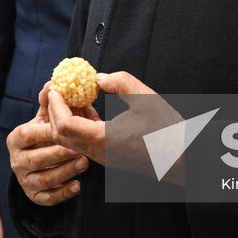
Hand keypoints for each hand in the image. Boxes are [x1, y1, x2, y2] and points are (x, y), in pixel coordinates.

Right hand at [7, 85, 88, 206]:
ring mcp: (24, 180)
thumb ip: (48, 103)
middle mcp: (16, 161)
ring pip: (45, 179)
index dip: (46, 132)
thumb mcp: (44, 118)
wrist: (36, 162)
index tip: (65, 128)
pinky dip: (63, 193)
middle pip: (38, 159)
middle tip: (81, 149)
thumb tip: (51, 84)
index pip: (29, 134)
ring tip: (84, 163)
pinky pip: (48, 198)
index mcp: (16, 139)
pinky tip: (78, 185)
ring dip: (66, 172)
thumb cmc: (44, 134)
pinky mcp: (34, 197)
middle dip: (60, 154)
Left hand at [50, 71, 184, 181]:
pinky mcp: (109, 158)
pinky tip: (89, 108)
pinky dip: (78, 126)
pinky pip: (83, 142)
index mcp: (103, 139)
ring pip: (70, 141)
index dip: (55, 105)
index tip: (55, 87)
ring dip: (65, 118)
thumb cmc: (167, 130)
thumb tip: (98, 78)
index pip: (64, 125)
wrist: (183, 158)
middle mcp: (99, 152)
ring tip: (71, 95)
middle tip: (56, 90)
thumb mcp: (146, 98)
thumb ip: (120, 82)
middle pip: (60, 135)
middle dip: (53, 111)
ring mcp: (103, 158)